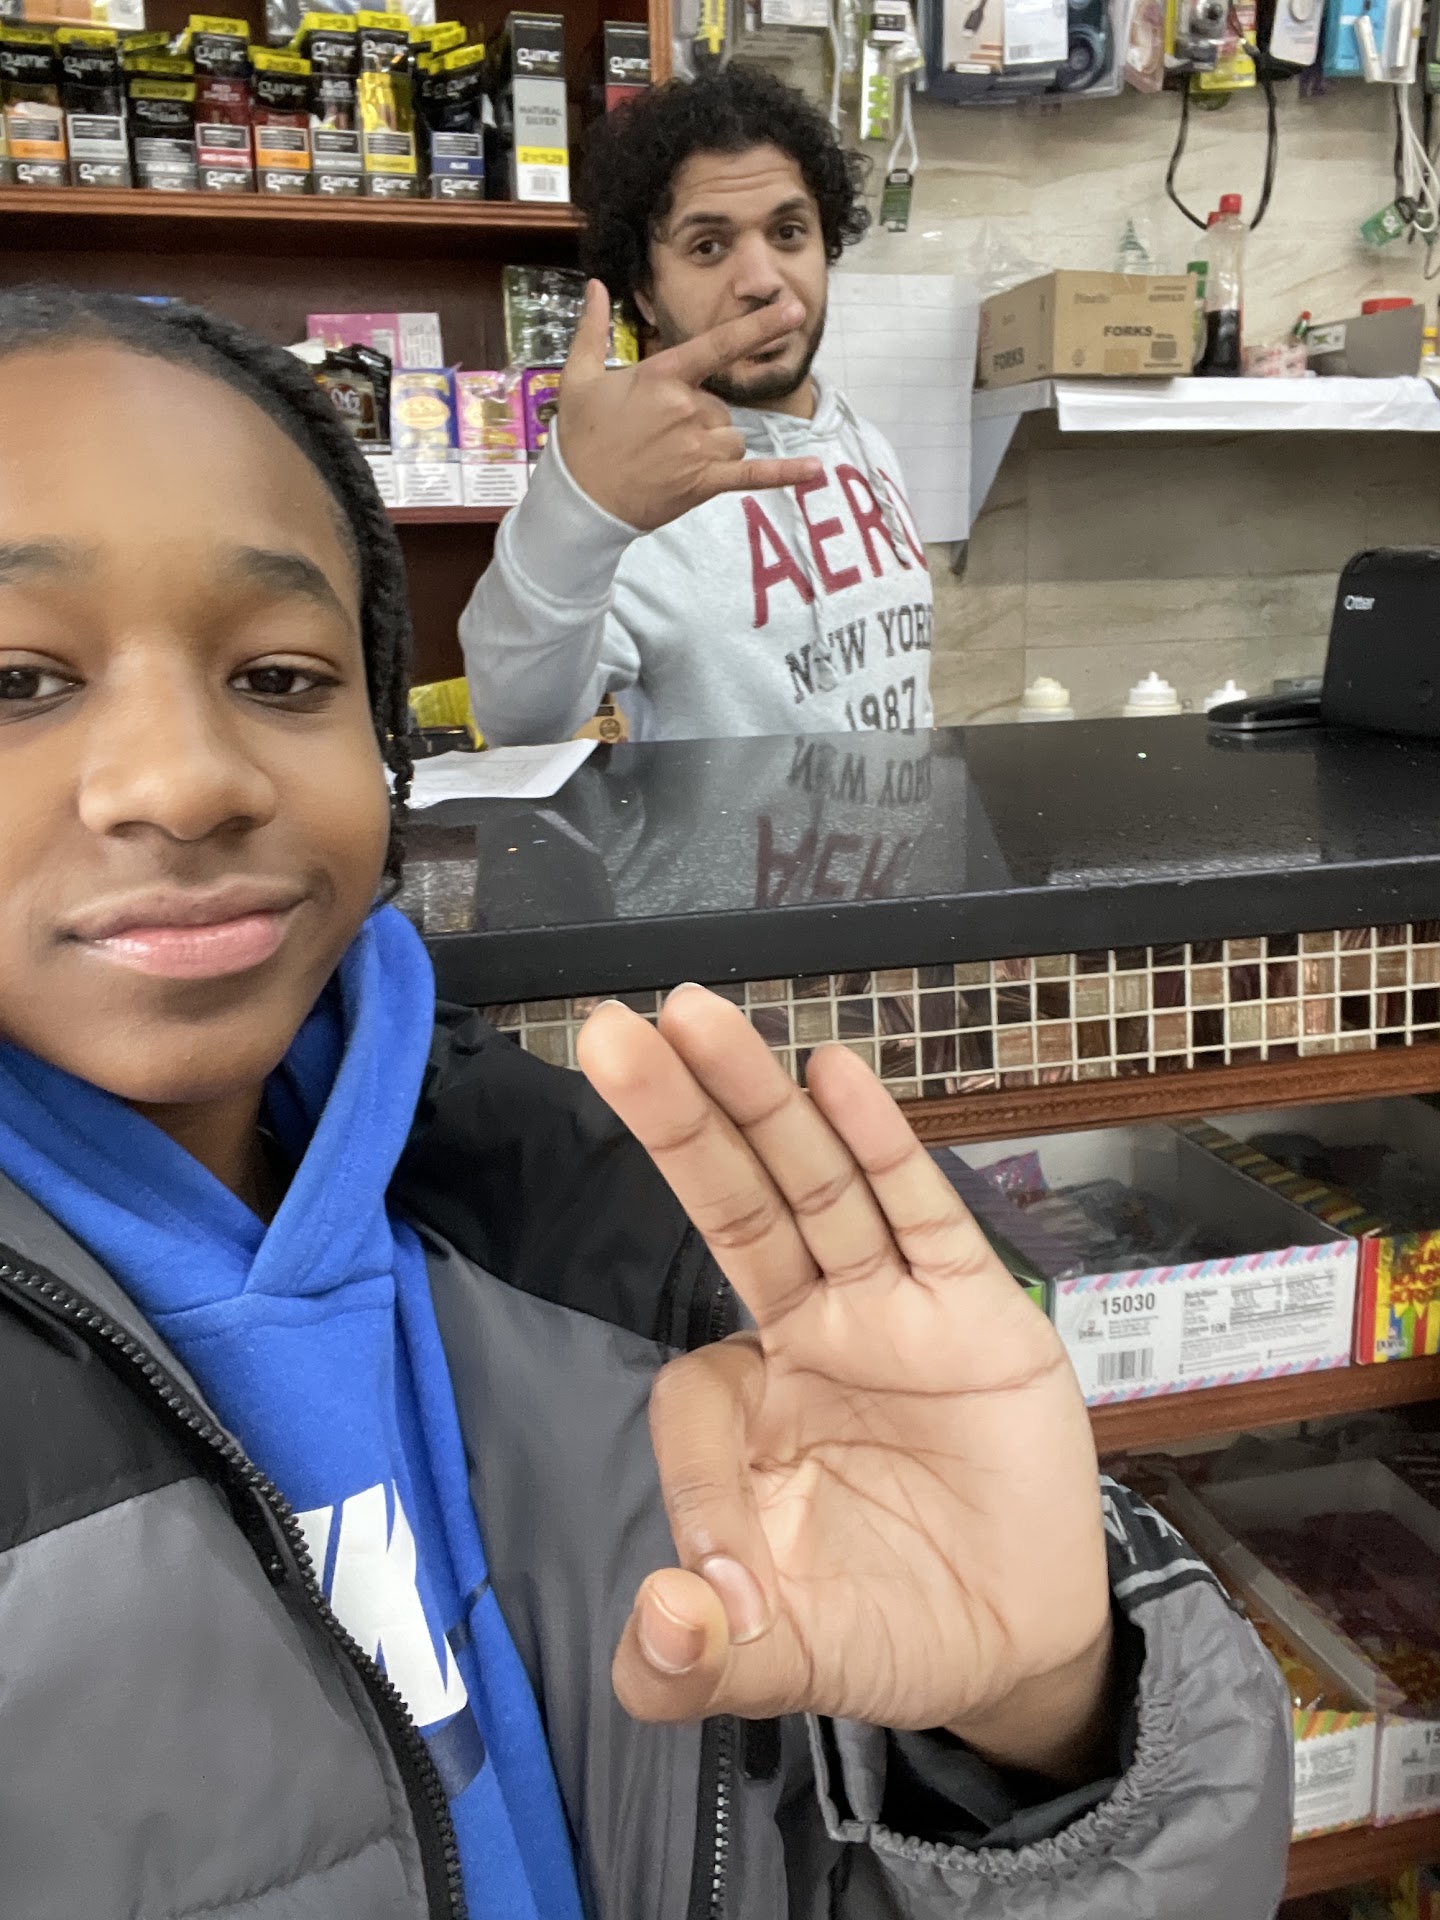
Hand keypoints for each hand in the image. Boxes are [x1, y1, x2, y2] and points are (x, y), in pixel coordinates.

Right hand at [557, 281, 822, 531]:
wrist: (581, 500)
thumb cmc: (579, 437)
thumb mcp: (578, 377)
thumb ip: (590, 329)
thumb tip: (595, 286)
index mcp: (662, 376)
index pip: (718, 345)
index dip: (758, 326)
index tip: (792, 310)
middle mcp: (686, 409)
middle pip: (721, 406)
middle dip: (699, 419)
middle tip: (659, 437)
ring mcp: (697, 448)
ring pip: (733, 437)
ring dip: (714, 446)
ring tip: (674, 459)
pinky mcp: (704, 483)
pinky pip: (753, 475)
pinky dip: (784, 474)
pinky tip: (815, 469)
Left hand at [576, 986, 1113, 1781]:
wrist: (1023, 1641)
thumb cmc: (892, 1628)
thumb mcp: (785, 1660)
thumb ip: (702, 1661)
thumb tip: (658, 1625)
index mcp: (750, 1407)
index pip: (690, 1378)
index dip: (696, 1461)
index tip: (724, 1573)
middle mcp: (810, 1334)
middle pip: (733, 1207)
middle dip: (674, 1123)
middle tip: (609, 1033)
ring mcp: (891, 1312)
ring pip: (815, 1187)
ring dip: (757, 1102)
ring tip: (694, 1016)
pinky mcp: (974, 1310)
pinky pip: (919, 1215)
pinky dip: (881, 1146)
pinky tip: (835, 1075)